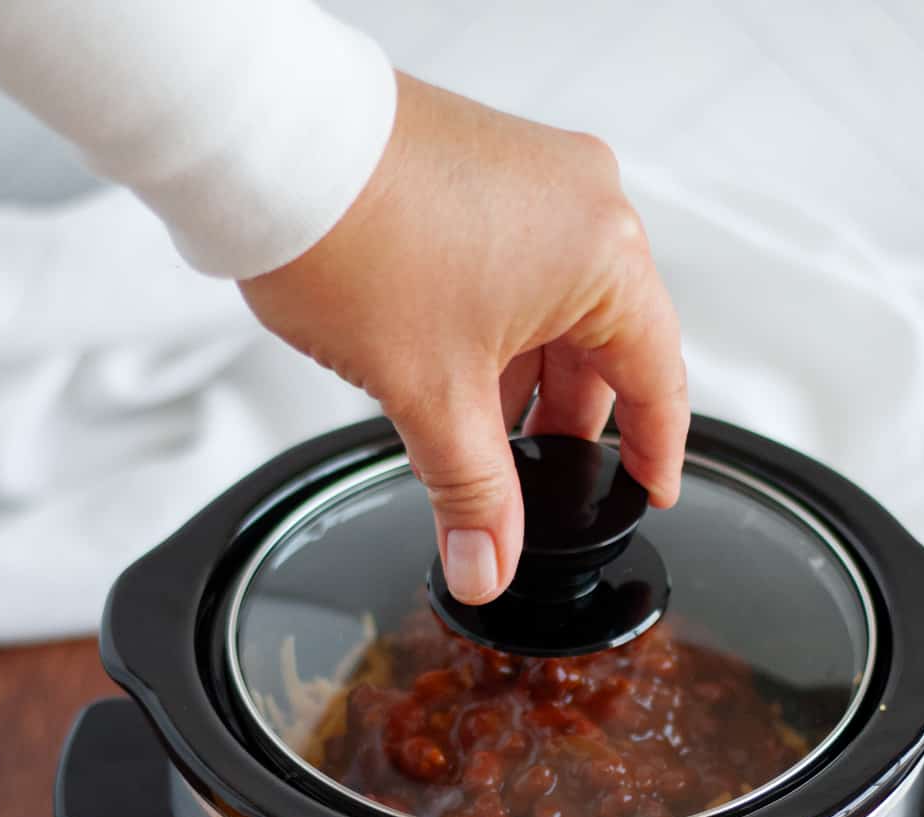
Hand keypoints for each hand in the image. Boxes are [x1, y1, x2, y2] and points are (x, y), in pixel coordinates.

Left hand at [239, 72, 687, 604]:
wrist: (266, 146)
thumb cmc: (354, 233)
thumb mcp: (433, 395)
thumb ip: (474, 494)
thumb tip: (491, 564)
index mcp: (604, 252)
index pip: (657, 378)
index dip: (653, 453)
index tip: (646, 492)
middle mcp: (583, 201)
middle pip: (604, 345)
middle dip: (564, 425)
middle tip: (535, 486)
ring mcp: (532, 176)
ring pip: (555, 309)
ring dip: (522, 381)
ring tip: (475, 436)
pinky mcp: (484, 167)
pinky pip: (517, 267)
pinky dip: (496, 329)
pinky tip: (451, 373)